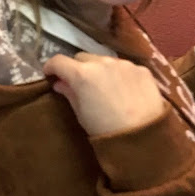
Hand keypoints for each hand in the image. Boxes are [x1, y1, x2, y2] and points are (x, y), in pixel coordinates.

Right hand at [43, 53, 164, 136]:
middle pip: (82, 58)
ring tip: (105, 89)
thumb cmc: (105, 130)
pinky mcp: (142, 69)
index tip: (50, 74)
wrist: (144, 138)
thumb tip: (60, 83)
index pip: (59, 61)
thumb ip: (69, 93)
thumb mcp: (81, 114)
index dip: (51, 67)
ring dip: (100, 70)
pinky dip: (120, 75)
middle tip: (80, 84)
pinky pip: (125, 67)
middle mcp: (102, 62)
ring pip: (105, 60)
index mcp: (82, 74)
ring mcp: (124, 64)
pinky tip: (125, 92)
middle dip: (77, 68)